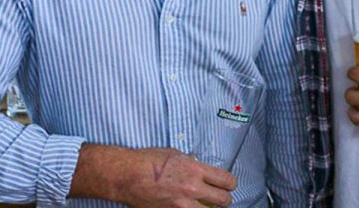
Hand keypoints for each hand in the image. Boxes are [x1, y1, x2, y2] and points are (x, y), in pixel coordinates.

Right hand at [70, 145, 235, 206]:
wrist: (127, 176)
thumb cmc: (148, 160)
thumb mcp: (175, 155)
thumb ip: (191, 163)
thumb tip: (199, 167)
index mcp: (196, 170)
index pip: (226, 181)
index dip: (231, 184)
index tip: (228, 185)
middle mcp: (192, 189)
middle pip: (224, 200)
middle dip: (224, 199)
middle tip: (220, 198)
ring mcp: (181, 205)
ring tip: (206, 206)